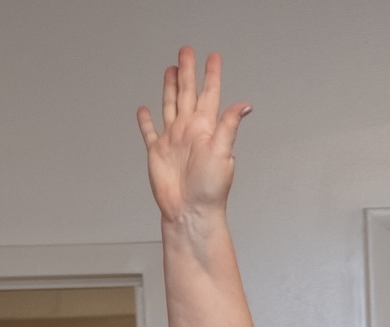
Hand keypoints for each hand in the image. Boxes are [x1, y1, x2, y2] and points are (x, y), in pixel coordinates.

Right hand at [139, 47, 248, 224]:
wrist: (190, 211)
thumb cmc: (210, 188)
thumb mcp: (223, 152)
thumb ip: (229, 125)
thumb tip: (245, 105)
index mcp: (205, 127)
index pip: (209, 94)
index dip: (211, 75)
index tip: (212, 57)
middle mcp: (189, 130)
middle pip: (187, 92)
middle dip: (187, 71)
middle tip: (186, 51)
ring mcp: (172, 140)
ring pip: (170, 105)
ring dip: (170, 88)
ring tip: (170, 70)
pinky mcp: (157, 152)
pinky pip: (150, 131)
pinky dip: (146, 121)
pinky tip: (145, 110)